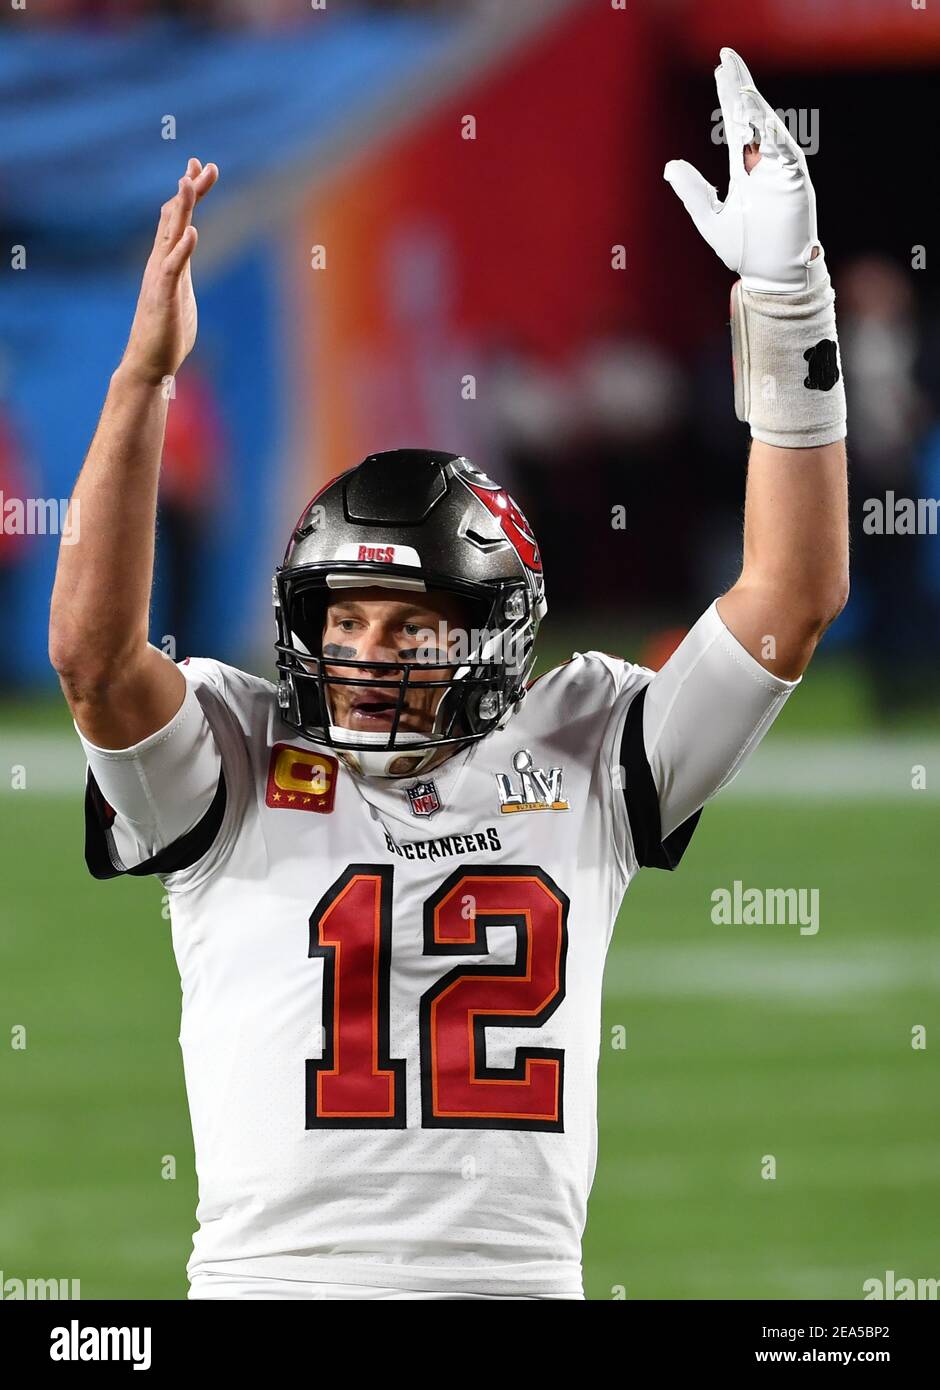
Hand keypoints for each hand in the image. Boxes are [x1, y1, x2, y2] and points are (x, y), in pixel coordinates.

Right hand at [120, 157, 218, 385]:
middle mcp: (161, 263)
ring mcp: (161, 278)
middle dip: (189, 190)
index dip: (189, 193)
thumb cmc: (166, 333)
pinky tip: (192, 234)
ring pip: (171, 236)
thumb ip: (182, 272)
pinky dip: (183, 250)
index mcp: (169, 262)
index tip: (199, 168)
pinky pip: (173, 269)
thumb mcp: (179, 293)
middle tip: (202, 164)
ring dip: (181, 210)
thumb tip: (186, 260)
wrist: (149, 363)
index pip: (178, 219)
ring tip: (188, 184)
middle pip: (175, 218)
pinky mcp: (164, 297)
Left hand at [664, 48, 821, 293]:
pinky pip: (784, 150)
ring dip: (753, 105)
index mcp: (745, 168)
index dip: (728, 94)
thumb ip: (692, 191)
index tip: (720, 67)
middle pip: (750, 115)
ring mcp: (780, 169)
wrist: (770, 276)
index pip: (735, 122)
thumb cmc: (746, 251)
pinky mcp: (793, 181)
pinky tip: (758, 115)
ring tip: (737, 83)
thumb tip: (670, 165)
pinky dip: (771, 132)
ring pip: (766, 128)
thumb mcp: (710, 218)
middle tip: (726, 58)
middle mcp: (763, 162)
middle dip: (739, 87)